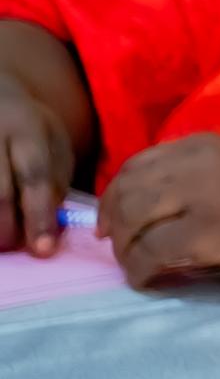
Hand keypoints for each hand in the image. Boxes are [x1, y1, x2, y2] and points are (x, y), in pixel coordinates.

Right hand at [0, 22, 94, 254]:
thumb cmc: (30, 127)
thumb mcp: (54, 142)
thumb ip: (55, 179)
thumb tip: (51, 226)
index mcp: (27, 128)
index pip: (34, 176)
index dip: (39, 216)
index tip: (44, 251)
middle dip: (9, 228)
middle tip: (17, 247)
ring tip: (2, 241)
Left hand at [97, 134, 219, 286]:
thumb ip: (192, 177)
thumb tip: (138, 206)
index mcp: (206, 145)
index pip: (136, 166)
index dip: (114, 197)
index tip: (113, 224)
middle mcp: (201, 163)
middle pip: (128, 193)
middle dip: (114, 225)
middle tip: (121, 250)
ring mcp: (205, 196)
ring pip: (133, 221)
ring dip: (124, 250)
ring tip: (135, 266)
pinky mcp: (211, 232)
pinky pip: (152, 252)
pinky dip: (140, 270)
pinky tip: (149, 280)